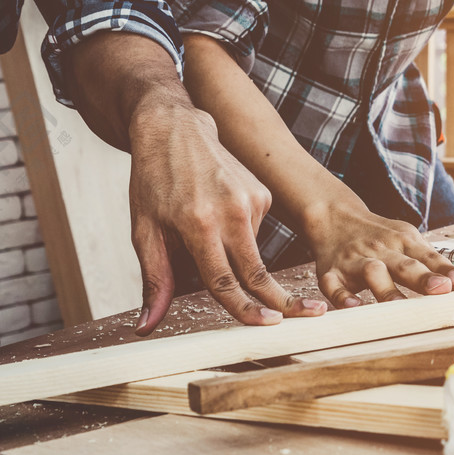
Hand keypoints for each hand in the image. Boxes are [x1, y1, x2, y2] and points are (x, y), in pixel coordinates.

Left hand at [127, 103, 326, 333]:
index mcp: (199, 223)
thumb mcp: (144, 231)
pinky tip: (220, 211)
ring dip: (237, 259)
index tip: (268, 325)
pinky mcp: (262, 193)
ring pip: (253, 253)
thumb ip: (154, 280)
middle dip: (281, 300)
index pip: (225, 280)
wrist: (173, 129)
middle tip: (309, 316)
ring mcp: (251, 199)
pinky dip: (239, 235)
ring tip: (205, 226)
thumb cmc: (154, 181)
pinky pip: (254, 231)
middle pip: (257, 272)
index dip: (245, 309)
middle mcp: (230, 211)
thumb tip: (147, 326)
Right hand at [302, 198, 453, 307]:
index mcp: (403, 242)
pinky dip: (341, 297)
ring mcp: (355, 261)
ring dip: (386, 290)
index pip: (428, 258)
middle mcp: (381, 250)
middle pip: (404, 265)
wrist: (335, 216)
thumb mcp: (410, 242)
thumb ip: (439, 264)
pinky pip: (333, 286)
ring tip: (399, 308)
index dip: (446, 271)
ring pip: (371, 273)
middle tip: (441, 290)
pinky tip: (353, 307)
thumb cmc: (381, 236)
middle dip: (423, 278)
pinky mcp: (331, 273)